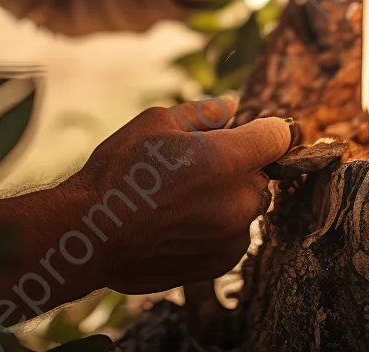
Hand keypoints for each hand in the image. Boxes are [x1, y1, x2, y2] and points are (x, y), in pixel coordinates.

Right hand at [66, 96, 289, 293]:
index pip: (278, 136)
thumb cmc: (120, 171)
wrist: (91, 235)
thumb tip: (235, 106)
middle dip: (239, 165)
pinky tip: (178, 220)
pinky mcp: (221, 263)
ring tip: (180, 196)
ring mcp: (232, 236)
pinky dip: (217, 225)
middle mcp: (239, 201)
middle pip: (262, 172)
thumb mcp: (158, 122)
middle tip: (194, 165)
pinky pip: (233, 233)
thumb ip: (205, 113)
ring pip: (247, 205)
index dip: (264, 129)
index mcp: (228, 160)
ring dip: (228, 197)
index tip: (250, 131)